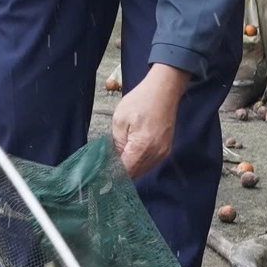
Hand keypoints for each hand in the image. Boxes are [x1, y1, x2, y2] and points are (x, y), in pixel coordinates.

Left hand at [110, 64, 191, 179]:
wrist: (163, 91)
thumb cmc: (141, 101)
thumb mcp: (119, 120)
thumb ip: (116, 144)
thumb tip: (113, 160)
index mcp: (142, 147)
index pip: (125, 171)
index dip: (112, 174)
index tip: (100, 175)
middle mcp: (155, 153)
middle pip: (135, 174)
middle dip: (119, 173)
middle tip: (105, 169)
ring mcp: (163, 152)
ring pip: (143, 170)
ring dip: (129, 169)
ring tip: (115, 163)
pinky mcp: (165, 149)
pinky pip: (150, 163)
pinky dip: (139, 164)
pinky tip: (128, 157)